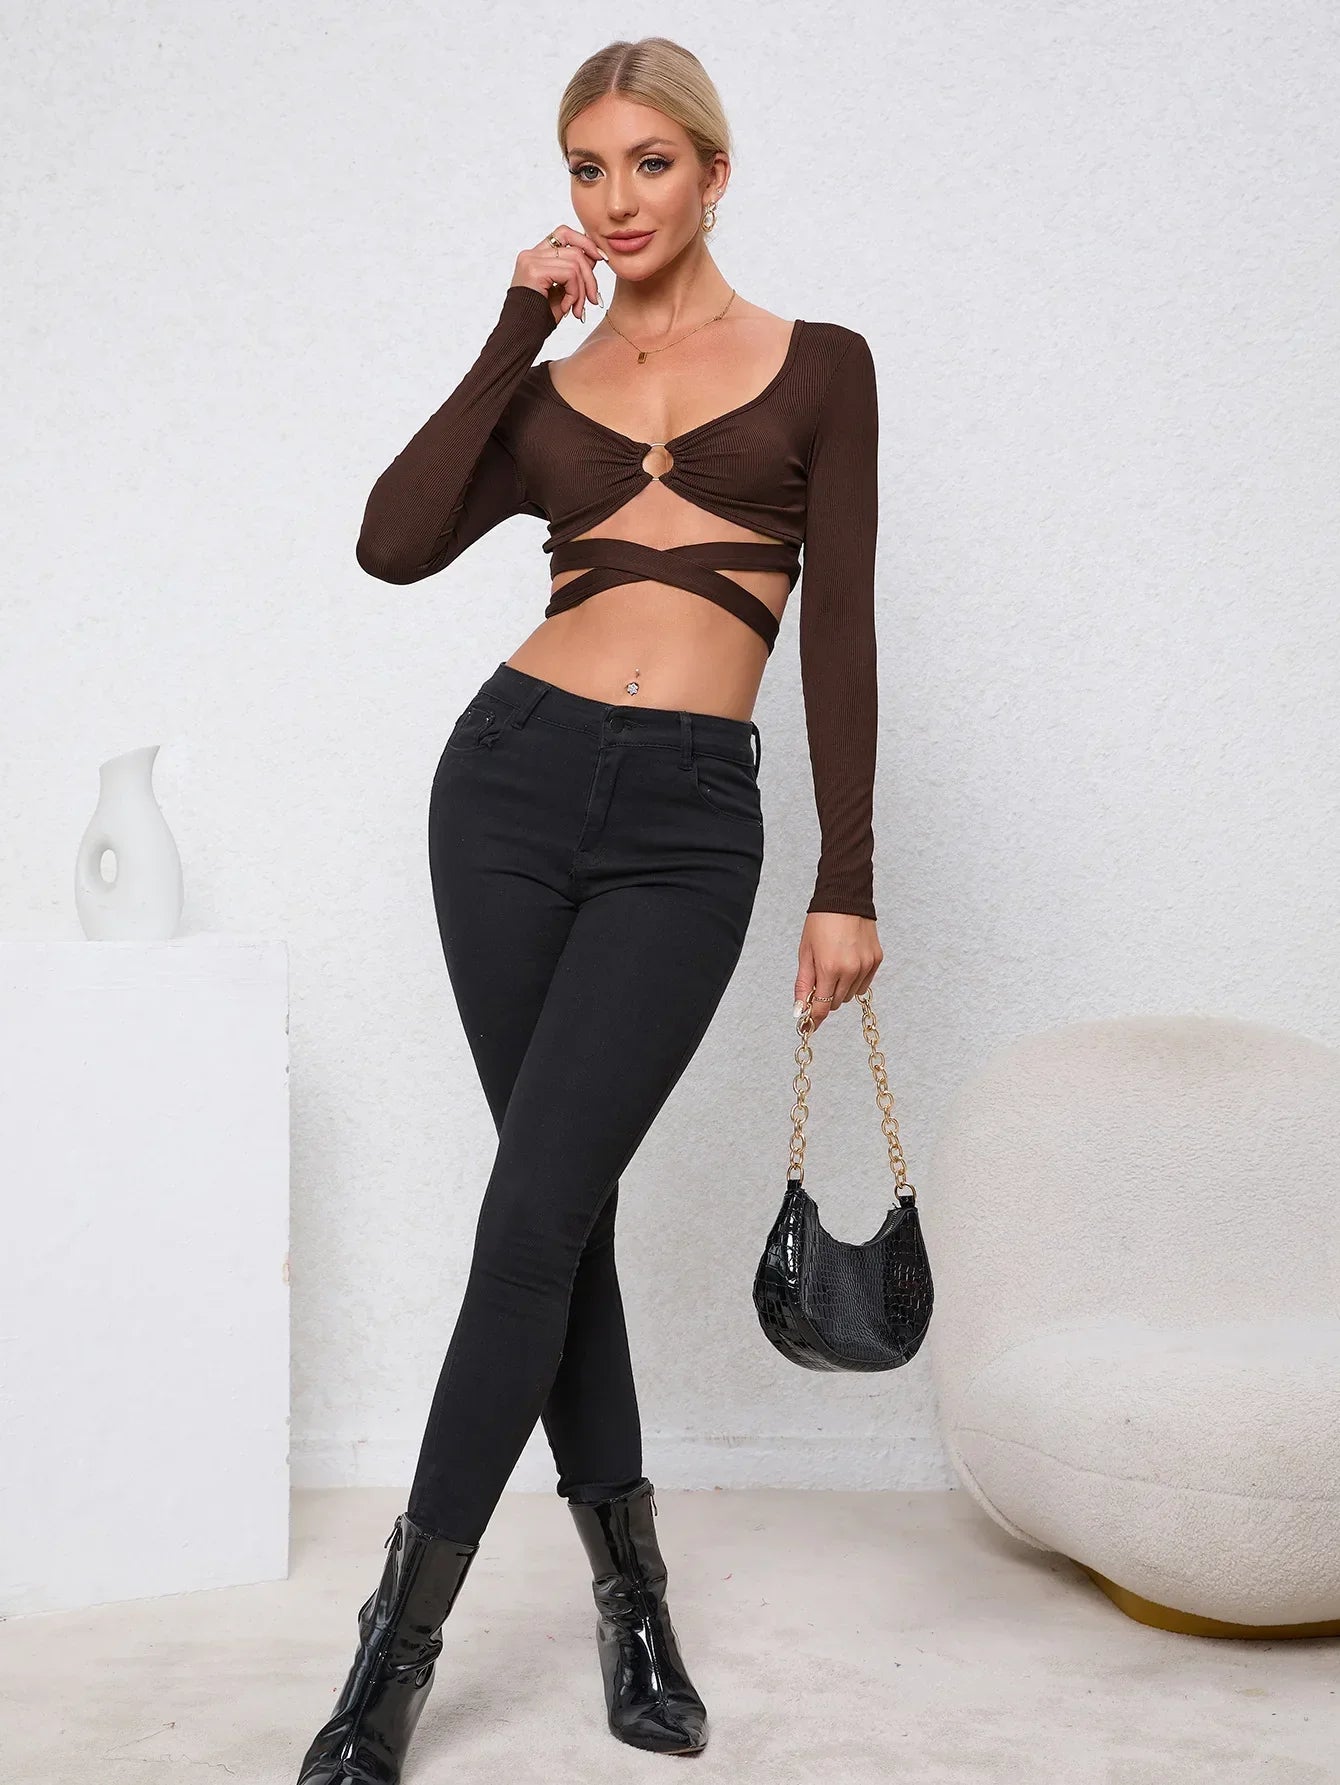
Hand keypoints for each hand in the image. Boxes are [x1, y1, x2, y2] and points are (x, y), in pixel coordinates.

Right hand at [511, 224, 606, 325]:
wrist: (521, 335)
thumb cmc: (539, 318)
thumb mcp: (563, 291)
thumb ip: (575, 271)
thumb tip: (595, 254)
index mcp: (536, 256)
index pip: (565, 233)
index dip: (585, 243)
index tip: (601, 258)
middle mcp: (532, 254)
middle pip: (575, 250)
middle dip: (590, 277)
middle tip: (594, 300)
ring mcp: (531, 260)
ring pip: (575, 263)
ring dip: (582, 290)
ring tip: (577, 309)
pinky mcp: (534, 270)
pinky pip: (570, 274)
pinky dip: (574, 294)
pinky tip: (566, 308)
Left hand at [794, 912, 881, 1031]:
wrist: (845, 899)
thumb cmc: (821, 922)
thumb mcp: (805, 953)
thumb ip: (803, 984)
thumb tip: (799, 1010)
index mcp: (829, 968)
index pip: (822, 1007)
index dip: (813, 1019)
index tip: (808, 1026)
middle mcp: (851, 969)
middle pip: (836, 1003)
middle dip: (825, 997)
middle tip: (819, 980)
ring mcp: (866, 965)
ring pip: (851, 995)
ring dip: (840, 989)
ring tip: (834, 966)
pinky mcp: (876, 960)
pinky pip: (864, 984)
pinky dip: (854, 980)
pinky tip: (847, 963)